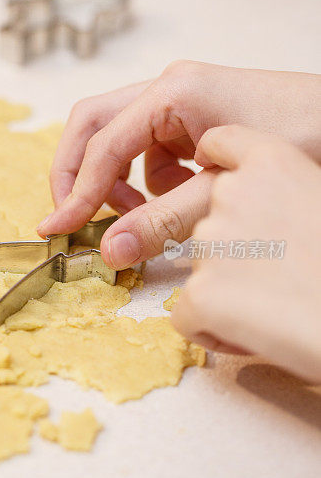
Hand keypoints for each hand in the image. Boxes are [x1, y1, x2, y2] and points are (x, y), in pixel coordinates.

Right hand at [38, 62, 320, 268]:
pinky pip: (149, 153)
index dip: (77, 191)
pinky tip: (183, 197)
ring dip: (118, 182)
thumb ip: (164, 219)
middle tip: (67, 217)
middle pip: (92, 125)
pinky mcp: (190, 121)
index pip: (103, 143)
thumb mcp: (227, 186)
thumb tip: (109, 251)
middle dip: (76, 174)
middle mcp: (168, 89)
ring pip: (118, 141)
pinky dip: (152, 182)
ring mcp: (178, 103)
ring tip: (140, 216)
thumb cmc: (303, 136)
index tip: (57, 228)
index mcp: (172, 92)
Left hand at [171, 126, 320, 383]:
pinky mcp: (200, 292)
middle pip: (209, 221)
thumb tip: (273, 218)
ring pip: (200, 270)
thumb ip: (288, 196)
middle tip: (278, 278)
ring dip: (226, 291)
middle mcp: (231, 192)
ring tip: (278, 309)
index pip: (220, 142)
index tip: (220, 181)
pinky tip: (256, 335)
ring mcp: (210, 241)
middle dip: (232, 252)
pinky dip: (212, 329)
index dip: (215, 163)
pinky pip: (188, 314)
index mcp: (273, 160)